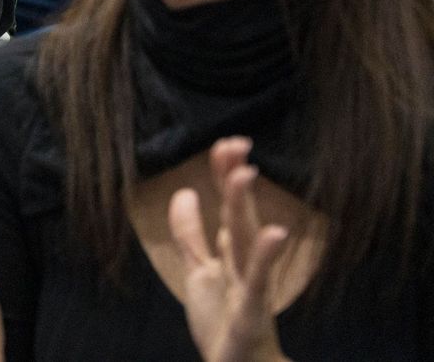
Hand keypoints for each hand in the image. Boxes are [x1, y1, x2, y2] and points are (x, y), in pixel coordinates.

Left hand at [168, 138, 290, 361]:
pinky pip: (258, 278)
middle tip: (235, 142)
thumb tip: (185, 192)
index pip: (228, 203)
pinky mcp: (250, 306)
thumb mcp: (200, 269)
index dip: (224, 173)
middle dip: (235, 178)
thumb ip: (190, 234)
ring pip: (245, 237)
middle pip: (237, 211)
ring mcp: (249, 282)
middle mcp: (243, 260)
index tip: (225, 142)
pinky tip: (275, 232)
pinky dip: (265, 254)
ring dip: (245, 205)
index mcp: (231, 249)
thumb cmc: (223, 319)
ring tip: (245, 172)